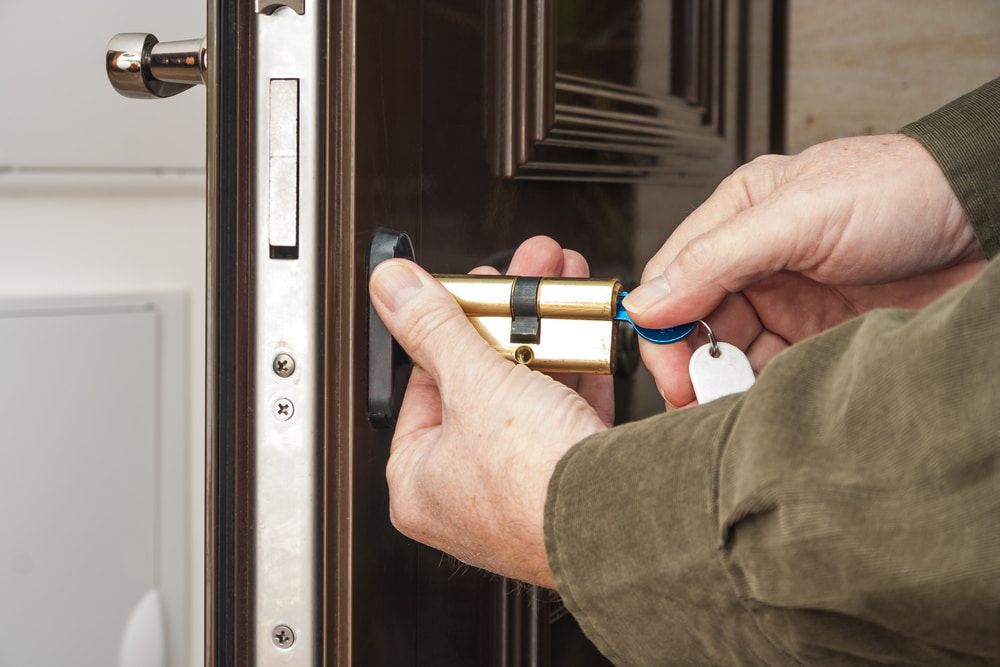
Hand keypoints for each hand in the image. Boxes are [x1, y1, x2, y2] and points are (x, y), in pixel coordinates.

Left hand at [369, 237, 606, 586]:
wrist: (617, 522)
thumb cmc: (532, 483)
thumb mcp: (473, 382)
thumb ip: (431, 326)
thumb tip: (391, 287)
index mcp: (418, 480)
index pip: (423, 383)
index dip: (449, 325)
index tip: (471, 288)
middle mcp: (464, 494)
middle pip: (479, 383)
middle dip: (508, 320)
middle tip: (521, 278)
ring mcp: (520, 492)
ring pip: (528, 396)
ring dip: (547, 338)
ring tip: (559, 291)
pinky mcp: (569, 486)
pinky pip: (567, 417)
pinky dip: (577, 374)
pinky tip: (587, 336)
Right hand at [623, 134, 986, 407]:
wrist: (988, 221)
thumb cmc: (904, 193)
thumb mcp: (800, 217)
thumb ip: (717, 259)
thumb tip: (647, 303)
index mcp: (738, 215)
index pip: (673, 277)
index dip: (662, 327)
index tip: (669, 369)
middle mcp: (756, 259)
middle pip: (697, 322)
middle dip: (693, 363)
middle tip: (698, 399)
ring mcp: (790, 299)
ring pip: (734, 352)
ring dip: (727, 382)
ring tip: (731, 406)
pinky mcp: (822, 334)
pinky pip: (776, 371)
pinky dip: (764, 391)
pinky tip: (765, 402)